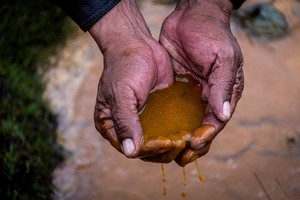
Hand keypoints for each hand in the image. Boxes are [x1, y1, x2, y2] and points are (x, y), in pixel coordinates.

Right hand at [89, 0, 172, 157]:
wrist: (137, 44)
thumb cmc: (125, 65)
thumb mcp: (122, 93)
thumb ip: (125, 121)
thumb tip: (130, 152)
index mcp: (111, 125)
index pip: (131, 148)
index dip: (149, 150)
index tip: (167, 141)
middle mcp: (125, 126)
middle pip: (146, 150)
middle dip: (164, 150)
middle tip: (182, 142)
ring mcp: (142, 120)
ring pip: (158, 142)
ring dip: (172, 144)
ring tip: (187, 139)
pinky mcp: (157, 112)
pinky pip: (167, 128)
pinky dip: (177, 132)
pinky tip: (189, 131)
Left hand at [160, 0, 243, 165]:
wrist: (190, 14)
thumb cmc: (211, 33)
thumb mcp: (222, 57)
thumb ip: (223, 85)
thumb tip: (222, 116)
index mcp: (225, 91)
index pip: (217, 120)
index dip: (207, 135)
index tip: (193, 145)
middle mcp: (210, 94)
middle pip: (203, 125)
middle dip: (193, 143)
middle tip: (180, 157)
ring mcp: (193, 91)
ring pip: (188, 120)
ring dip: (180, 136)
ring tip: (168, 151)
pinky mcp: (178, 86)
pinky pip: (174, 108)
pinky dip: (169, 121)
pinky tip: (160, 130)